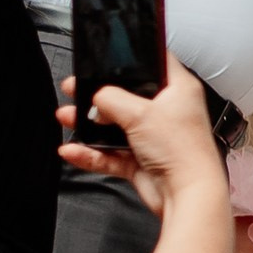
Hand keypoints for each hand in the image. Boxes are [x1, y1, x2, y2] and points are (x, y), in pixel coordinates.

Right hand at [55, 57, 219, 215]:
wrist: (186, 194)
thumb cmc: (182, 150)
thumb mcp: (141, 113)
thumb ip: (113, 100)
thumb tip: (97, 97)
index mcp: (178, 90)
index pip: (156, 63)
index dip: (133, 59)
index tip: (107, 58)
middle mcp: (167, 111)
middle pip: (127, 96)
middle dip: (98, 95)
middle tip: (75, 89)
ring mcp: (153, 137)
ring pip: (115, 126)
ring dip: (89, 124)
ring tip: (66, 117)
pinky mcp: (142, 161)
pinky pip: (111, 154)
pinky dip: (91, 153)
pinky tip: (72, 150)